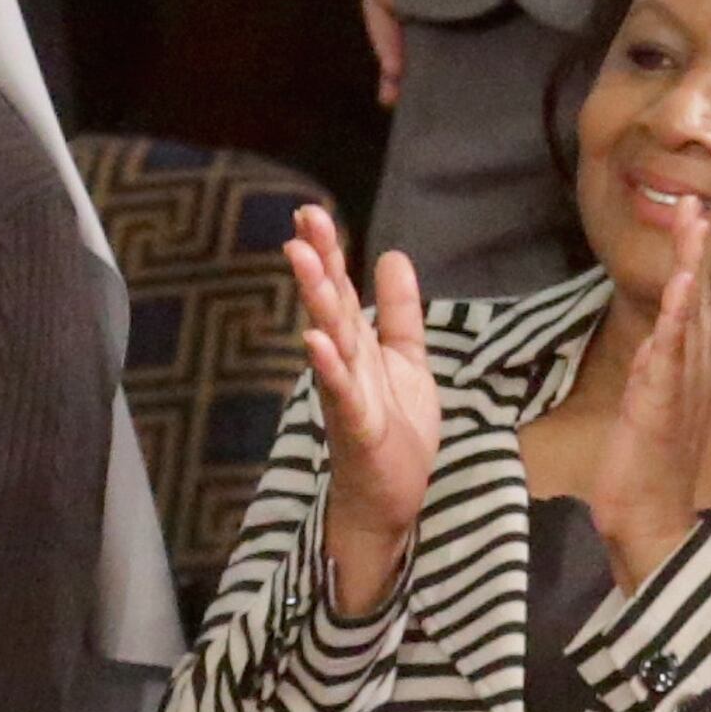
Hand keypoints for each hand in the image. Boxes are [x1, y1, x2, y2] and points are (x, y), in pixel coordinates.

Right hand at [286, 204, 438, 615]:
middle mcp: (344, 364)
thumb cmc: (394, 433)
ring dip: (316, 301)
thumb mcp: (408, 361)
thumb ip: (400, 313)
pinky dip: (327, 367)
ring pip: (330, 339)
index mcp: (357, 346)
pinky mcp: (355, 427)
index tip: (311, 211)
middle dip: (317, 264)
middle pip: (328, 305)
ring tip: (305, 262)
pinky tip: (315, 340)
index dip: (328, 251)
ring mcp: (345, 394)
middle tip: (303, 223)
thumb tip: (392, 256)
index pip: (339, 289)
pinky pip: (339, 393)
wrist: (390, 499)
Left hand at [592, 202, 710, 590]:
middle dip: (697, 254)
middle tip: (694, 207)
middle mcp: (695, 375)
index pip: (696, 309)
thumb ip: (658, 374)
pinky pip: (670, 359)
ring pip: (690, 322)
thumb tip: (657, 342)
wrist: (650, 521)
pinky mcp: (662, 408)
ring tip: (693, 231)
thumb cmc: (648, 469)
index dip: (695, 265)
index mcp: (692, 374)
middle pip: (700, 304)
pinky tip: (680, 293)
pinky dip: (676, 324)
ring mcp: (682, 390)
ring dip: (692, 274)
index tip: (691, 222)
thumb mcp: (654, 410)